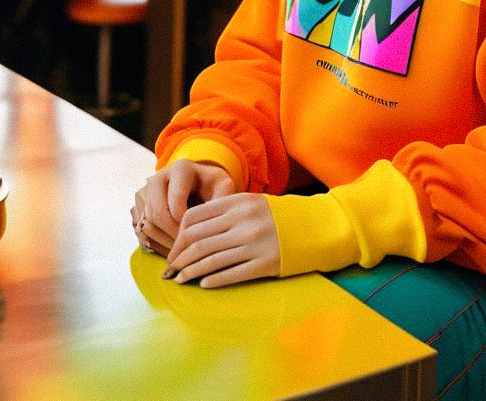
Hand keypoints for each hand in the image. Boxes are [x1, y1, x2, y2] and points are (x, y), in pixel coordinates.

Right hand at [131, 159, 237, 257]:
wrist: (199, 186)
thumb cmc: (212, 187)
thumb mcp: (223, 187)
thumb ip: (222, 200)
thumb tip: (212, 221)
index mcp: (180, 169)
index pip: (175, 202)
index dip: (184, 224)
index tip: (196, 234)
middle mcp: (157, 178)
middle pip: (157, 214)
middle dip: (172, 235)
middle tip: (187, 249)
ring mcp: (143, 193)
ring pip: (146, 224)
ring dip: (163, 243)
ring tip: (182, 252)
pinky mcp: (137, 208)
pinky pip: (139, 231)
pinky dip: (154, 244)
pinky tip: (171, 249)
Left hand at [163, 194, 279, 287]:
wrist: (316, 227)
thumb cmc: (278, 216)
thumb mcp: (252, 203)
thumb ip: (225, 210)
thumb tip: (190, 231)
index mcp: (239, 202)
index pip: (194, 217)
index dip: (178, 236)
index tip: (172, 250)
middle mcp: (244, 221)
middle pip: (197, 241)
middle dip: (178, 258)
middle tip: (169, 270)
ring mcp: (254, 243)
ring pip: (209, 260)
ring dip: (189, 272)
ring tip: (179, 280)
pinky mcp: (265, 263)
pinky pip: (230, 274)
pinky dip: (212, 280)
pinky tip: (202, 284)